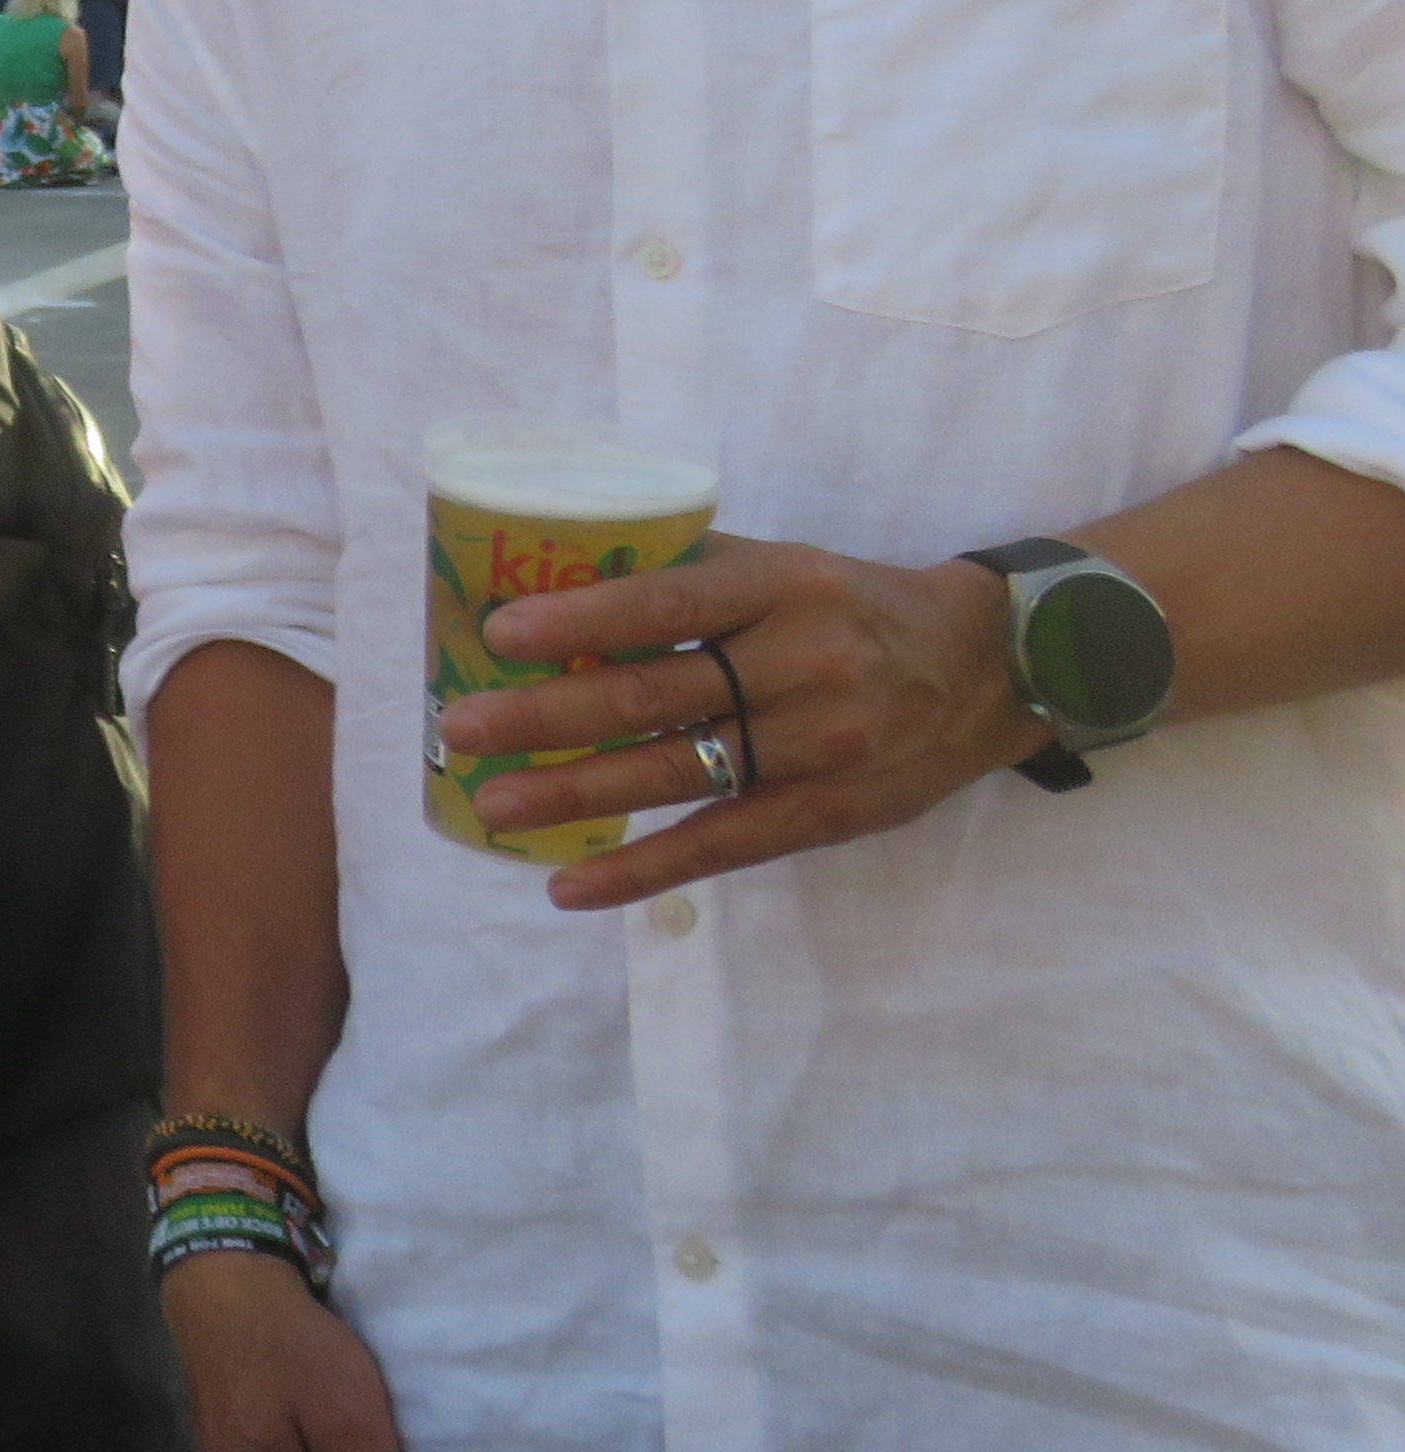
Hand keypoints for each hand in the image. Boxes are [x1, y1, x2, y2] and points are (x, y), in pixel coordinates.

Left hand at [443, 537, 1031, 910]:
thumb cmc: (851, 608)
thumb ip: (692, 574)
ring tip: (493, 803)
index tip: (501, 632)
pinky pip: (721, 845)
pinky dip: (641, 871)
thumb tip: (555, 577)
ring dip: (574, 794)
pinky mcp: (828, 811)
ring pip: (677, 772)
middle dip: (548, 715)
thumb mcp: (785, 566)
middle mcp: (801, 661)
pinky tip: (570, 886)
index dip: (582, 618)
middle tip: (462, 727)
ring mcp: (818, 742)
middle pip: (656, 694)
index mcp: (780, 584)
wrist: (990, 668)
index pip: (669, 601)